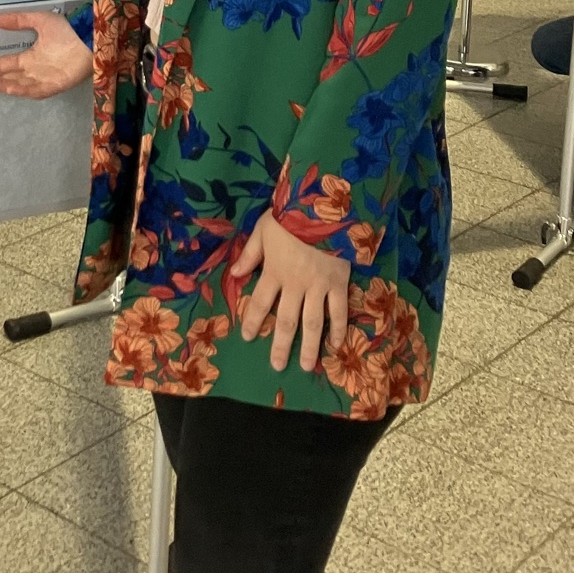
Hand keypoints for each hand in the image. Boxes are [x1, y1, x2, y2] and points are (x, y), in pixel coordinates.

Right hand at [0, 11, 92, 99]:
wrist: (90, 37)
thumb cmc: (68, 30)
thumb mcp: (40, 20)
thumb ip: (19, 20)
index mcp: (30, 58)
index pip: (2, 65)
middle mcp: (34, 71)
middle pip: (5, 79)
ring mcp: (44, 79)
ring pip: (17, 86)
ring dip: (0, 86)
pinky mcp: (55, 85)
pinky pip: (36, 90)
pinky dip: (23, 90)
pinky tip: (10, 88)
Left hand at [229, 209, 350, 373]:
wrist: (324, 206)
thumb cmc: (291, 216)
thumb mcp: (263, 230)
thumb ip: (250, 254)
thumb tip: (234, 274)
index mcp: (274, 271)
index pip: (260, 302)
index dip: (252, 321)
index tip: (247, 337)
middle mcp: (295, 284)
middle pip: (286, 320)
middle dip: (280, 345)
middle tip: (277, 366)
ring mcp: (319, 286)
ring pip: (313, 322)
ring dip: (309, 346)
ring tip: (307, 366)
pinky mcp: (339, 283)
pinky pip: (339, 311)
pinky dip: (338, 329)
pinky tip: (336, 345)